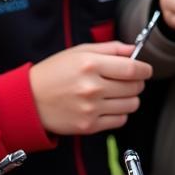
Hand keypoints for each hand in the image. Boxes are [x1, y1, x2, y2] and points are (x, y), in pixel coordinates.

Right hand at [29, 41, 150, 135]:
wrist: (29, 100)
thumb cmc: (54, 73)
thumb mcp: (79, 52)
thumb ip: (110, 49)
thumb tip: (133, 50)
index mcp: (90, 65)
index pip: (132, 69)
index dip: (144, 70)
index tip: (145, 70)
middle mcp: (92, 87)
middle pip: (134, 87)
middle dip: (137, 83)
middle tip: (128, 81)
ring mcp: (91, 108)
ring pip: (131, 105)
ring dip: (130, 98)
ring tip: (117, 94)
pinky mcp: (89, 126)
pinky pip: (120, 120)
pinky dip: (119, 113)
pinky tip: (108, 106)